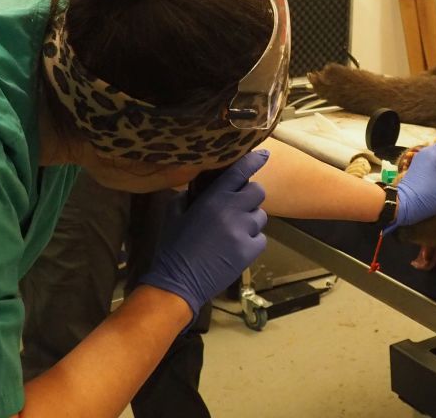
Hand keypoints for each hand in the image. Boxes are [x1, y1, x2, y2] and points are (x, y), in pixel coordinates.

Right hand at [138, 150, 268, 315]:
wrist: (178, 281)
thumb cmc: (173, 246)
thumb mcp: (174, 213)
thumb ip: (189, 195)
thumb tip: (200, 186)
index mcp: (213, 198)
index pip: (240, 171)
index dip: (253, 160)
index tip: (263, 155)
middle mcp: (232, 211)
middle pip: (257, 192)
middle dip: (250, 196)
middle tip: (239, 206)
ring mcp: (243, 231)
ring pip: (260, 216)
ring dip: (251, 220)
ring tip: (235, 230)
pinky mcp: (249, 251)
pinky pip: (261, 238)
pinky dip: (252, 241)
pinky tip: (237, 247)